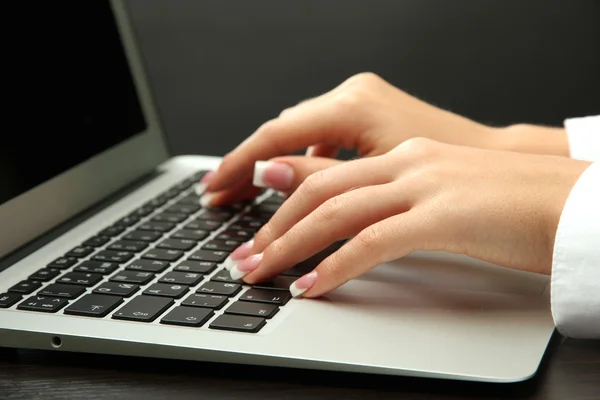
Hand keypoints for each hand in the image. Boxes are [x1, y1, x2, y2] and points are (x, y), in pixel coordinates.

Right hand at [201, 72, 500, 205]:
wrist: (497, 165)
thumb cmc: (452, 173)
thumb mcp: (375, 181)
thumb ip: (317, 176)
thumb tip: (269, 173)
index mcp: (351, 105)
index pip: (275, 135)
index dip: (238, 165)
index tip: (214, 189)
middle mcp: (353, 95)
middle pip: (282, 133)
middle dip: (248, 168)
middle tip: (220, 198)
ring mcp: (361, 103)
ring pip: (299, 134)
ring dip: (273, 166)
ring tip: (246, 196)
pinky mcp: (369, 116)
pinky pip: (321, 136)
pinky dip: (303, 160)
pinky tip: (296, 183)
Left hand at [226, 138, 589, 297]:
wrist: (576, 199)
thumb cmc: (512, 203)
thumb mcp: (440, 194)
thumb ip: (391, 199)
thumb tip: (347, 218)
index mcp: (404, 154)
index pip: (325, 172)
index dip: (281, 200)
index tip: (256, 229)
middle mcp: (406, 161)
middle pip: (317, 190)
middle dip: (272, 226)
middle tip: (243, 258)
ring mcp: (424, 184)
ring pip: (335, 211)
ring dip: (289, 245)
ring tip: (260, 273)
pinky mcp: (444, 215)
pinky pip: (374, 240)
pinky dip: (336, 265)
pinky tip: (312, 286)